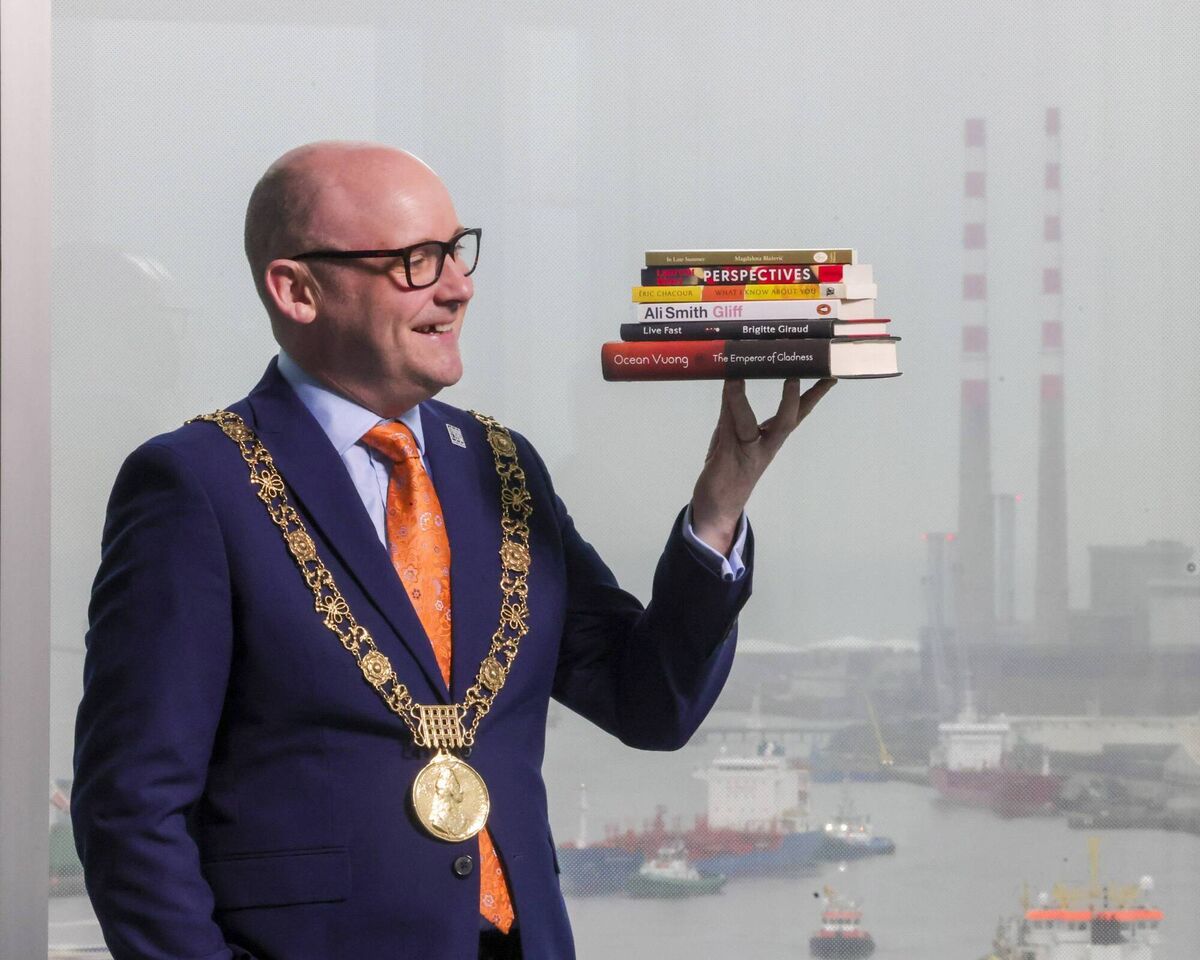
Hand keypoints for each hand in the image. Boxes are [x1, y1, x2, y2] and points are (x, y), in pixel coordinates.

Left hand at [690, 377, 835, 554]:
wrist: (718, 506)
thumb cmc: (729, 467)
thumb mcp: (733, 434)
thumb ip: (733, 409)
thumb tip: (734, 377)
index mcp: (772, 439)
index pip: (797, 415)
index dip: (814, 396)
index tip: (831, 377)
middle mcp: (765, 446)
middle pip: (785, 423)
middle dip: (792, 400)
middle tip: (795, 377)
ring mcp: (746, 453)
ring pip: (748, 426)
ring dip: (742, 401)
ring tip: (738, 378)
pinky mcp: (726, 457)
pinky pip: (727, 429)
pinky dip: (726, 407)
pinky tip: (726, 387)